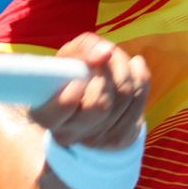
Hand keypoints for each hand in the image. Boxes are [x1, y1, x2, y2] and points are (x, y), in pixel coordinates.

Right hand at [30, 33, 149, 148]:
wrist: (88, 98)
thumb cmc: (73, 73)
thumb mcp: (69, 56)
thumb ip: (83, 48)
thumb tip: (106, 53)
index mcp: (47, 115)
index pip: (65, 106)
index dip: (75, 90)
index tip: (78, 78)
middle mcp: (70, 134)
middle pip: (101, 104)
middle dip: (107, 71)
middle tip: (105, 55)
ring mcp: (97, 140)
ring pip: (124, 99)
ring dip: (124, 68)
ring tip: (116, 56)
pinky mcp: (121, 138)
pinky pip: (140, 101)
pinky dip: (140, 77)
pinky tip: (133, 67)